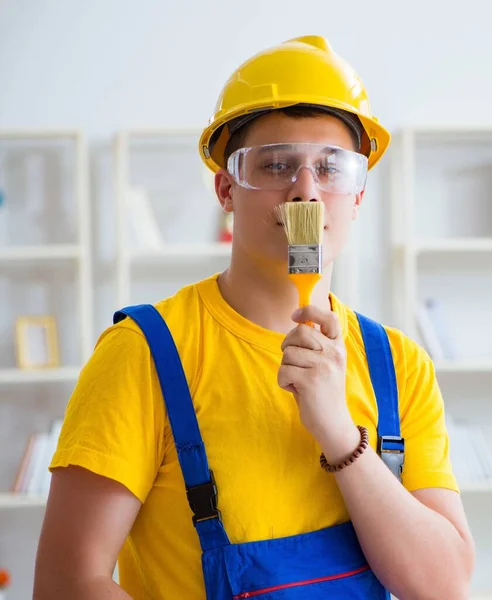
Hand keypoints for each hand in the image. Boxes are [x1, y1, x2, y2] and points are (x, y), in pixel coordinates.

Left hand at [278, 305, 358, 461]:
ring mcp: (323, 366)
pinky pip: (283, 371)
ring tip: (298, 381)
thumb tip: (298, 322)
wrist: (333, 424)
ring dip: (286, 367)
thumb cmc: (323, 392)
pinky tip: (295, 390)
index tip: (296, 316)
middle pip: (300, 332)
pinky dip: (283, 382)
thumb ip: (315, 345)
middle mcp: (334, 353)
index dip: (310, 311)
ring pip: (288, 352)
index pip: (329, 317)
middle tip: (293, 362)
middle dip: (288, 345)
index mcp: (338, 347)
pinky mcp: (310, 380)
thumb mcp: (325, 363)